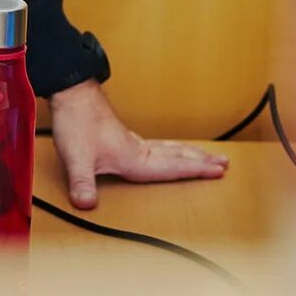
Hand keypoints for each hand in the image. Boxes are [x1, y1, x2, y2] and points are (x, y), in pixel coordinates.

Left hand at [49, 79, 228, 208]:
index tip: (218, 170)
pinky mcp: (122, 136)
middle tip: (224, 163)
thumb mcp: (76, 156)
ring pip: (167, 148)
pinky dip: (170, 149)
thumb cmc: (76, 120)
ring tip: (206, 156)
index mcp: (133, 156)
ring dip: (188, 153)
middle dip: (200, 161)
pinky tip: (167, 151)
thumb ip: (82, 182)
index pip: (171, 166)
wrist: (71, 91)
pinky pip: (155, 145)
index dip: (195, 170)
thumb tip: (86, 204)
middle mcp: (136, 147)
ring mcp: (130, 140)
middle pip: (175, 155)